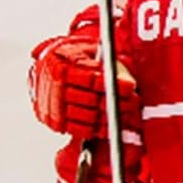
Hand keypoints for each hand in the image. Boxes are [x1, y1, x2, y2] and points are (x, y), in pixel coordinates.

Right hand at [30, 27, 136, 141]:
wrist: (49, 69)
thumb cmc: (74, 59)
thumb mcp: (90, 52)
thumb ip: (109, 65)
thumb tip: (128, 83)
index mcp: (60, 66)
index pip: (90, 79)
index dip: (113, 84)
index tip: (131, 87)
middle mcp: (53, 87)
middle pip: (90, 100)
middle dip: (116, 102)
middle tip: (134, 102)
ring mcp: (52, 106)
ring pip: (87, 116)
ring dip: (111, 117)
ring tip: (127, 113)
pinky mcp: (54, 122)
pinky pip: (79, 129)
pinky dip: (98, 129)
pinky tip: (112, 124)